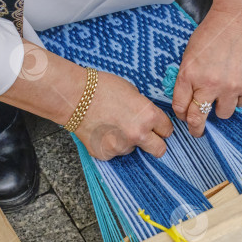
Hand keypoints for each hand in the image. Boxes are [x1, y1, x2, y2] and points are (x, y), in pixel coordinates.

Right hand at [0, 41, 172, 159]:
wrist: (74, 96)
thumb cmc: (102, 88)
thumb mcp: (132, 92)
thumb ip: (144, 109)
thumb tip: (148, 119)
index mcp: (149, 116)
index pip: (167, 131)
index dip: (161, 128)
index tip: (157, 127)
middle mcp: (138, 134)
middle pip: (160, 150)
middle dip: (155, 144)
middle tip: (146, 137)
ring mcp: (121, 146)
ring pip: (133, 150)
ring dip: (127, 141)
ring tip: (112, 125)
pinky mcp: (106, 154)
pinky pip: (114, 152)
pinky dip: (110, 145)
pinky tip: (101, 132)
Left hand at [172, 7, 241, 136]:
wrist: (240, 21)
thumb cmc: (213, 35)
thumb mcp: (190, 55)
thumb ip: (187, 79)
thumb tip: (187, 102)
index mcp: (189, 75)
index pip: (180, 107)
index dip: (182, 114)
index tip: (185, 116)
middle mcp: (209, 84)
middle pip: (198, 119)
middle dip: (196, 129)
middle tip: (197, 132)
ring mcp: (230, 87)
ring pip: (222, 114)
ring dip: (221, 108)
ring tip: (223, 93)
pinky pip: (241, 104)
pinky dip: (238, 97)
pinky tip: (237, 80)